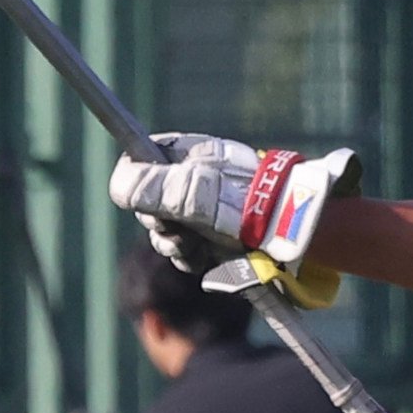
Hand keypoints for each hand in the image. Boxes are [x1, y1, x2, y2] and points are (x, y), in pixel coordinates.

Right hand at [108, 134, 352, 290]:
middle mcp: (196, 180)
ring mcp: (207, 210)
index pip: (143, 159)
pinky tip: (205, 258)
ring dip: (174, 244)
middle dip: (157, 221)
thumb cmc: (246, 204)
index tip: (140, 198)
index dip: (135, 180)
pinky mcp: (218, 238)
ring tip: (194, 246)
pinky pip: (188, 250)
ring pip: (166, 230)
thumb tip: (117, 186)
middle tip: (175, 228)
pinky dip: (192, 258)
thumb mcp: (191, 191)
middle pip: (150, 201)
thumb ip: (148, 186)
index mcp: (189, 155)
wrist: (295, 232)